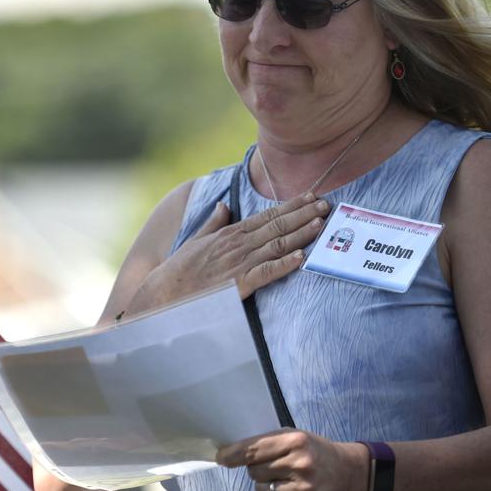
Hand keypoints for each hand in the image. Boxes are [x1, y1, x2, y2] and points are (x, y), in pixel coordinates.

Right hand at [130, 193, 328, 312]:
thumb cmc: (179, 270)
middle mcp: (237, 244)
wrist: (163, 294)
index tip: (310, 196)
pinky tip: (301, 258)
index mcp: (229, 233)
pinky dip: (284, 264)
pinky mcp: (238, 285)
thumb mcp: (195, 240)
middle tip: (326, 205)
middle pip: (277, 226)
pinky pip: (266, 272)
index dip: (291, 206)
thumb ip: (213, 223)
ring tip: (320, 224)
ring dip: (301, 234)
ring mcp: (238, 264)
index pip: (266, 215)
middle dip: (303, 214)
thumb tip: (224, 205)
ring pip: (277, 245)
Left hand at [216, 429, 368, 490]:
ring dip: (265, 486)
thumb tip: (230, 454)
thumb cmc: (312, 451)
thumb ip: (265, 443)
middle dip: (257, 469)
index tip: (221, 458)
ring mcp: (303, 490)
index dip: (233, 455)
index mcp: (295, 441)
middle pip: (254, 471)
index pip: (254, 450)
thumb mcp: (293, 436)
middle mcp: (300, 465)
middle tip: (273, 466)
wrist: (344, 474)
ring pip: (261, 490)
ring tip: (284, 479)